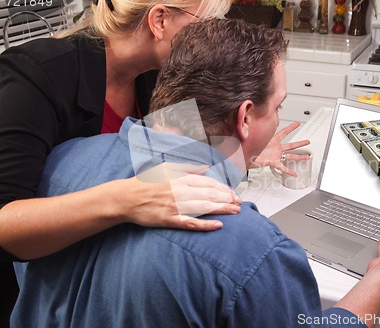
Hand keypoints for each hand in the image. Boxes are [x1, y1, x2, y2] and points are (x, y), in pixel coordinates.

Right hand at [121, 163, 241, 230]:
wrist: (127, 198)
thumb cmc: (146, 182)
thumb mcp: (167, 168)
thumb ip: (187, 168)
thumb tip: (205, 167)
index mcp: (181, 178)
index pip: (208, 183)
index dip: (224, 188)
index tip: (234, 193)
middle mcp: (180, 190)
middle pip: (210, 194)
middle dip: (227, 198)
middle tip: (240, 203)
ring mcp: (175, 205)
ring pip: (204, 207)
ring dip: (222, 209)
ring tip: (235, 211)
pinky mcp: (169, 219)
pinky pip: (190, 222)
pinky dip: (205, 224)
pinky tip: (218, 226)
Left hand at [251, 122, 309, 175]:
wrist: (244, 157)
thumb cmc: (249, 147)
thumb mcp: (255, 136)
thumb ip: (257, 129)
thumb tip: (253, 119)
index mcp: (272, 140)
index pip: (284, 132)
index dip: (291, 128)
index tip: (297, 124)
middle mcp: (276, 148)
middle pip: (291, 145)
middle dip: (300, 143)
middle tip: (307, 142)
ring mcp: (275, 155)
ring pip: (290, 156)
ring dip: (299, 157)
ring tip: (306, 157)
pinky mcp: (273, 162)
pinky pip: (282, 167)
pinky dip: (288, 171)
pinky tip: (294, 173)